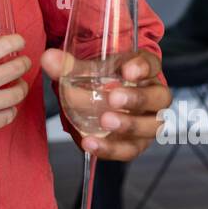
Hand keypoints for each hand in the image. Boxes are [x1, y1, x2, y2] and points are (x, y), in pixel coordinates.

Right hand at [0, 34, 30, 159]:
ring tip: (18, 85)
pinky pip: (10, 115)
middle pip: (17, 69)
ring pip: (19, 93)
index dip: (16, 41)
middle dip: (24, 62)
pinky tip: (7, 107)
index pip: (2, 46)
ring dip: (21, 86)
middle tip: (23, 62)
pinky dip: (11, 109)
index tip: (19, 41)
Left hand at [41, 48, 171, 162]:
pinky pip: (128, 149)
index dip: (143, 67)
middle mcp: (153, 96)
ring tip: (105, 121)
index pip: (152, 64)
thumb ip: (68, 66)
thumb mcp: (86, 71)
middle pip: (158, 97)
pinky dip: (110, 148)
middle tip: (113, 98)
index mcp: (145, 71)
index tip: (128, 70)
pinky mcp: (136, 144)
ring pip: (150, 126)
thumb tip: (49, 59)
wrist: (97, 104)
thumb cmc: (100, 82)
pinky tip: (91, 143)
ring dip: (128, 125)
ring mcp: (148, 122)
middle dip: (137, 98)